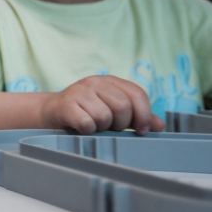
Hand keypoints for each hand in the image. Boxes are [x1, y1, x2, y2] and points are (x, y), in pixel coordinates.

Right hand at [40, 75, 163, 134]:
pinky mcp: (66, 105)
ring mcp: (79, 92)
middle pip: (123, 106)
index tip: (141, 130)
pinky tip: (82, 128)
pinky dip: (87, 130)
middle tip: (111, 127)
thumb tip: (159, 125)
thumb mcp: (113, 110)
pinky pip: (86, 123)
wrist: (52, 112)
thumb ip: (136, 116)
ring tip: (94, 125)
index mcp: (111, 81)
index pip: (137, 94)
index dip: (144, 114)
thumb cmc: (87, 111)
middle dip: (121, 123)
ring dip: (102, 128)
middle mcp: (95, 82)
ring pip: (104, 116)